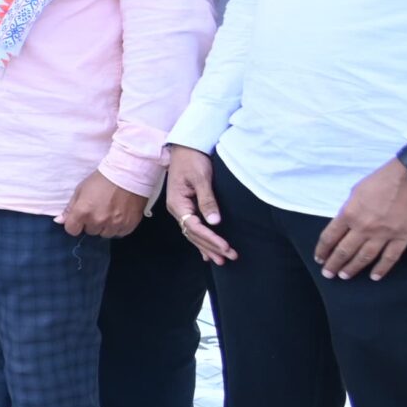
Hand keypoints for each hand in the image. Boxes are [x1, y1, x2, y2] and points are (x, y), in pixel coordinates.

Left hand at [57, 170, 146, 237]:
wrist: (128, 174)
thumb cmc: (102, 180)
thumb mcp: (80, 190)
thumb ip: (70, 208)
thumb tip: (59, 221)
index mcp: (83, 211)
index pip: (72, 230)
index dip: (75, 224)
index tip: (80, 218)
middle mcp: (98, 220)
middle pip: (90, 231)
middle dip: (92, 223)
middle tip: (98, 209)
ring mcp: (115, 224)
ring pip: (105, 234)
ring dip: (105, 226)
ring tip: (110, 212)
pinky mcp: (129, 225)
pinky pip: (120, 233)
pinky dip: (118, 227)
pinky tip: (119, 215)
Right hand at [164, 147, 232, 264]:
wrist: (185, 146)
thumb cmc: (192, 159)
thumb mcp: (201, 178)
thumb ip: (207, 200)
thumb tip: (214, 222)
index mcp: (177, 203)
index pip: (194, 227)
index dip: (210, 239)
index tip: (226, 247)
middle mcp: (177, 209)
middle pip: (193, 234)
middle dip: (211, 247)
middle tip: (229, 258)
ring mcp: (181, 209)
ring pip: (193, 234)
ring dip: (207, 247)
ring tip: (221, 260)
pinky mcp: (186, 206)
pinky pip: (193, 228)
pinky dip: (200, 240)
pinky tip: (206, 252)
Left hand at [314, 156, 406, 279]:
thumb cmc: (384, 179)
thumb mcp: (357, 191)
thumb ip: (349, 209)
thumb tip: (345, 223)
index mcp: (349, 213)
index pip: (329, 237)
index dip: (322, 250)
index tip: (319, 258)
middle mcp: (364, 227)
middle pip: (344, 251)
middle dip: (334, 264)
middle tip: (328, 274)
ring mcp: (384, 234)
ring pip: (364, 257)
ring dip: (352, 268)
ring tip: (344, 276)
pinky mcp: (403, 237)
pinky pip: (390, 257)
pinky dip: (381, 269)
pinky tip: (374, 277)